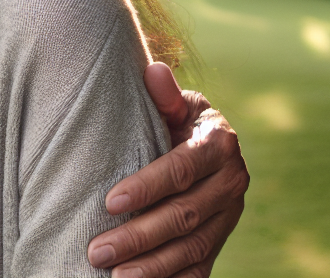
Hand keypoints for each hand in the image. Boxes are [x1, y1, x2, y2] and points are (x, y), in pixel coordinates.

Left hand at [87, 63, 248, 276]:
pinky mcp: (222, 240)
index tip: (109, 203)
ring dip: (151, 267)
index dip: (146, 187)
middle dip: (138, 236)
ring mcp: (230, 217)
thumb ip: (164, 94)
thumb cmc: (177, 118)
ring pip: (191, 249)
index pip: (180, 170)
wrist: (205, 141)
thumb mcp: (176, 102)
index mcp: (220, 143)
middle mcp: (232, 183)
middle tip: (97, 250)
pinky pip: (200, 269)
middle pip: (183, 216)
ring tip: (114, 277)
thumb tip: (154, 71)